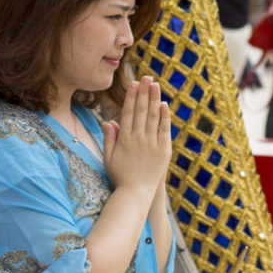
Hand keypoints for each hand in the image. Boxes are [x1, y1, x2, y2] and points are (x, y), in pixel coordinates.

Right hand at [101, 76, 170, 195]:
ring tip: (155, 85)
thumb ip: (108, 139)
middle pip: (142, 110)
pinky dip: (165, 117)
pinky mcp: (163, 151)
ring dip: (154, 99)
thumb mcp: (108, 158)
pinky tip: (164, 105)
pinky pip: (164, 130)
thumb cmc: (119, 177)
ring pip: (154, 117)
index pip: (129, 112)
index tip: (133, 83)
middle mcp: (138, 139)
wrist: (136, 195)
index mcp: (124, 139)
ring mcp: (152, 145)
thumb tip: (108, 121)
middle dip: (144, 92)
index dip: (131, 96)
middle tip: (146, 77)